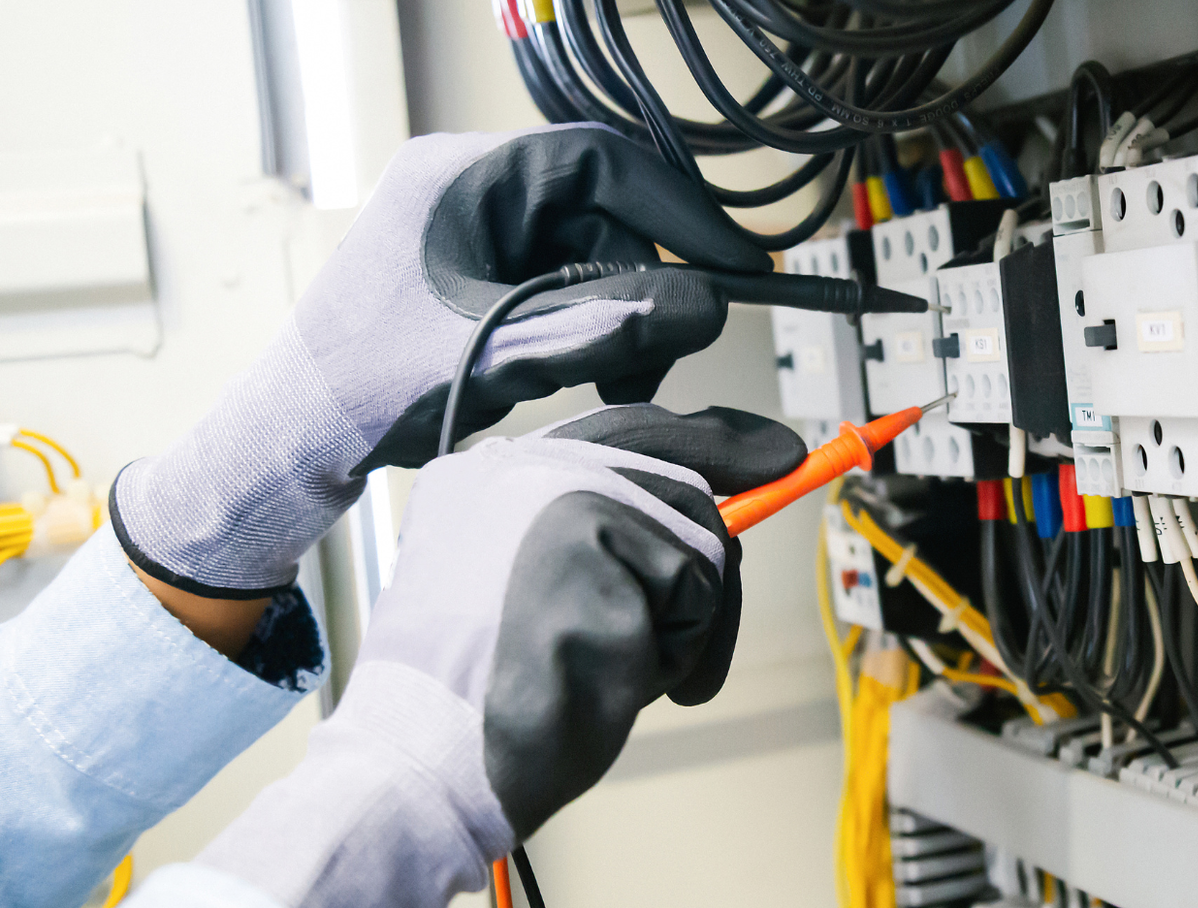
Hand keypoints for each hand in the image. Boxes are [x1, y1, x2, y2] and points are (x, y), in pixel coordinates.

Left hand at [112, 123, 768, 598]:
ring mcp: (474, 227)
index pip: (599, 160)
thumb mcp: (499, 356)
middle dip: (644, 284)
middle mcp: (470, 186)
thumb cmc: (366, 388)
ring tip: (615, 382)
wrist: (296, 439)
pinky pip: (564, 280)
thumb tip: (705, 309)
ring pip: (591, 252)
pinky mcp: (479, 269)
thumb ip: (604, 329)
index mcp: (461, 175)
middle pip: (602, 212)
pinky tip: (584, 373)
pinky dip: (590, 326)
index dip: (678, 206)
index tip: (735, 262)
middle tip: (664, 355)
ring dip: (619, 315)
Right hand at [192, 404, 804, 906]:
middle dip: (720, 551)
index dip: (711, 441)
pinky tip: (611, 679)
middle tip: (721, 593)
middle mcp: (519, 465)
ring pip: (698, 540)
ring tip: (612, 670)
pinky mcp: (593, 541)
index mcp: (487, 477)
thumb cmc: (481, 705)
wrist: (423, 767)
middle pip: (679, 476)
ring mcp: (556, 497)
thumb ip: (598, 544)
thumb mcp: (530, 596)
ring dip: (686, 625)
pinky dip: (680, 651)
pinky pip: (697, 592)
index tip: (773, 453)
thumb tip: (716, 524)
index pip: (625, 431)